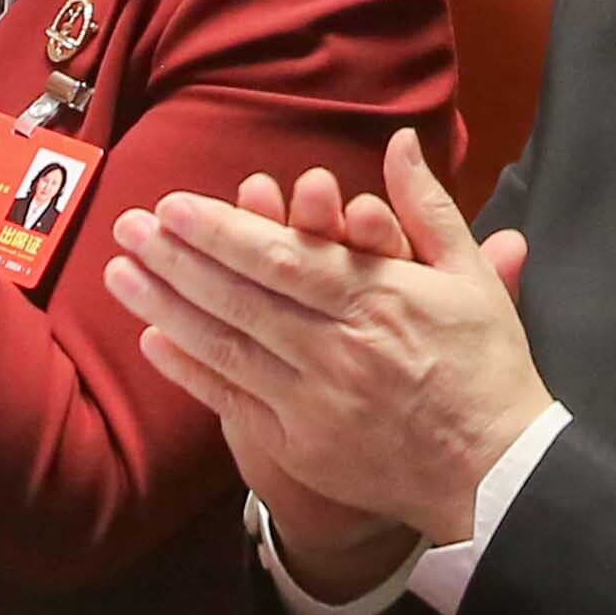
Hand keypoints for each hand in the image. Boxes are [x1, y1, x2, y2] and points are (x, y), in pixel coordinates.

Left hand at [107, 128, 551, 583]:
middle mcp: (339, 347)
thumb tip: (397, 141)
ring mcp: (315, 401)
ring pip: (227, 345)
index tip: (175, 206)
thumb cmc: (486, 367)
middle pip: (242, 296)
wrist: (496, 473)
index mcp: (379, 299)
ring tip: (119, 273)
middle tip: (127, 226)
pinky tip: (152, 340)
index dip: (224, 232)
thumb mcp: (471, 277)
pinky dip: (190, 370)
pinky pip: (233, 401)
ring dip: (167, 307)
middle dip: (177, 259)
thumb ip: (427, 207)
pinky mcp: (302, 446)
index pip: (285, 258)